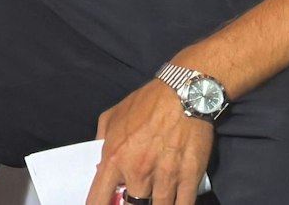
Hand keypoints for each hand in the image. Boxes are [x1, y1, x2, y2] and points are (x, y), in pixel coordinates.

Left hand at [86, 79, 212, 204]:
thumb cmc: (146, 103)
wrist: (183, 94)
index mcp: (115, 158)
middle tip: (137, 195)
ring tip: (155, 197)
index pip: (99, 197)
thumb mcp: (111, 117)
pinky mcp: (189, 178)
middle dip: (133, 202)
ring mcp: (164, 177)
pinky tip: (174, 202)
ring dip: (156, 204)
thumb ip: (101, 142)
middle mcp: (137, 172)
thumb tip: (99, 166)